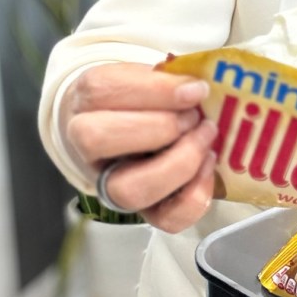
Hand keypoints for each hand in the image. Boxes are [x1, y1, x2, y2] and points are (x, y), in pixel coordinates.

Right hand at [60, 62, 218, 232]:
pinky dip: (194, 196)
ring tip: (205, 139)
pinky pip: (165, 219)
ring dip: (178, 164)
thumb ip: (167, 77)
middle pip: (99, 140)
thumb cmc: (141, 99)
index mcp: (88, 100)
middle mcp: (90, 147)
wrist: (129, 131)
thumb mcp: (146, 76)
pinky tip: (208, 168)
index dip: (155, 91)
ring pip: (128, 190)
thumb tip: (198, 88)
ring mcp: (113, 185)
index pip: (102, 92)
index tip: (195, 90)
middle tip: (195, 117)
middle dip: (160, 127)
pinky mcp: (144, 211)